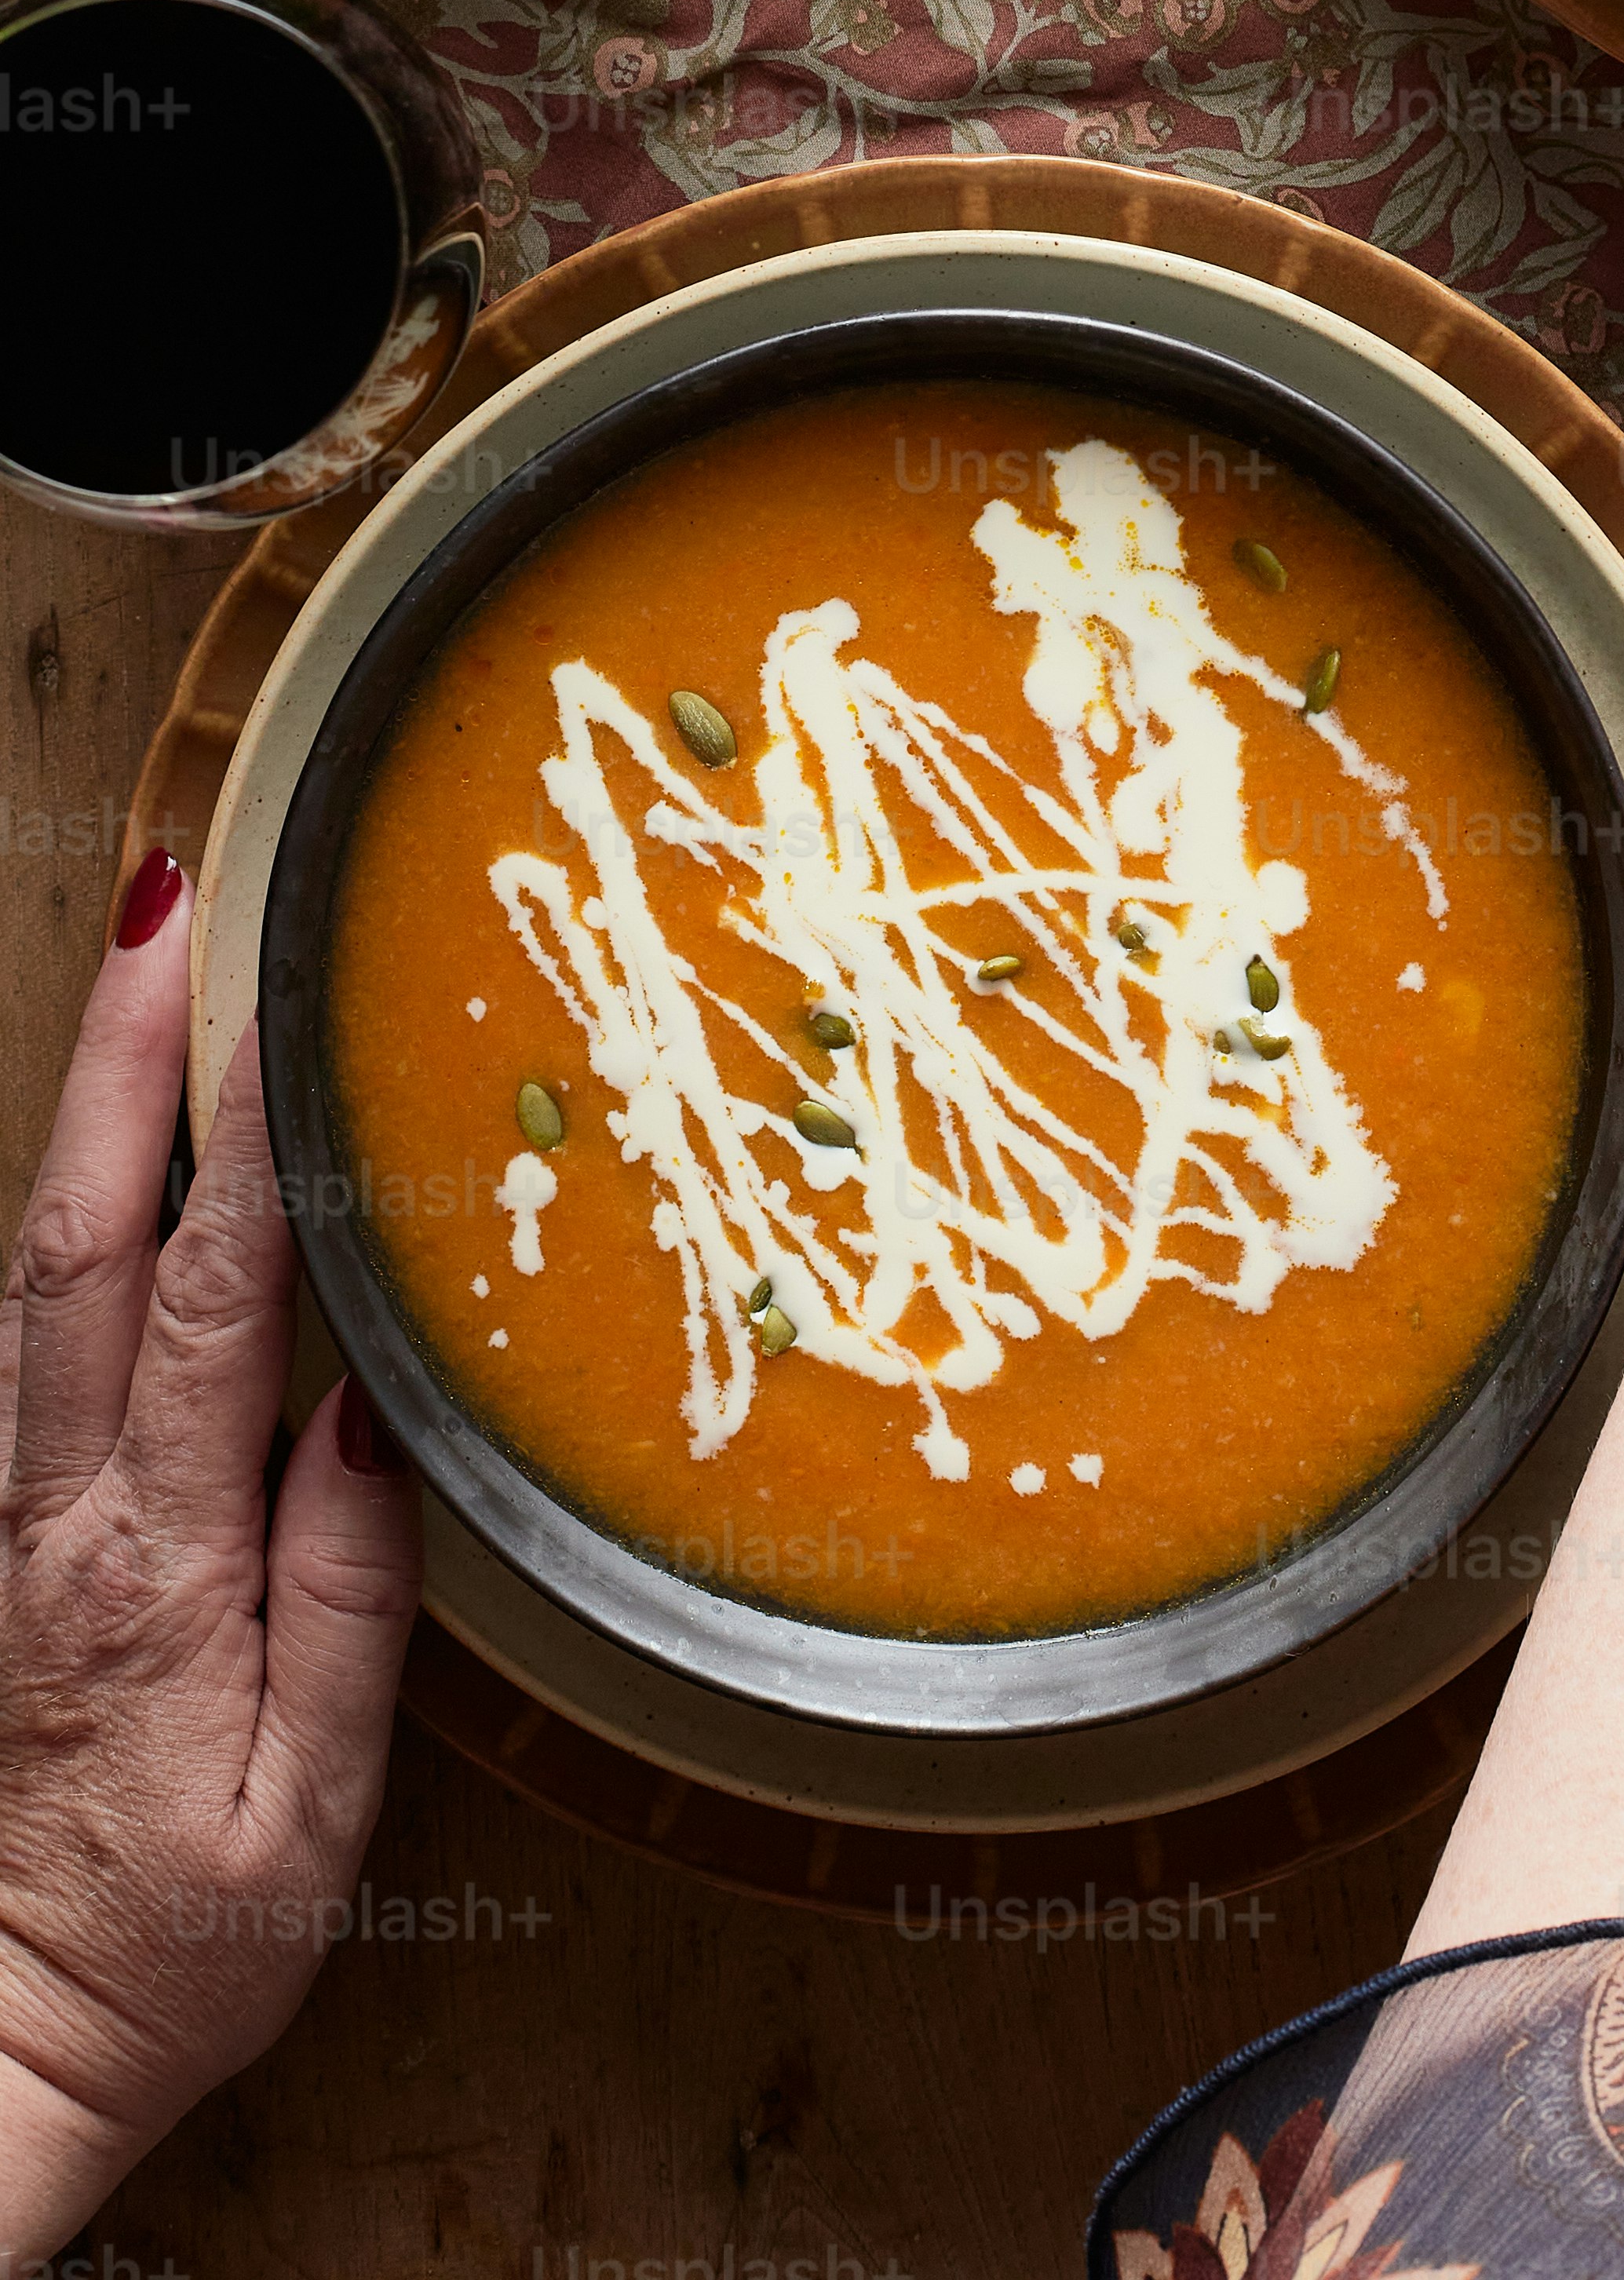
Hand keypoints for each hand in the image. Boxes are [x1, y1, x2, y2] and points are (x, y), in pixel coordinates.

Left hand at [0, 859, 420, 2270]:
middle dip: (128, 1056)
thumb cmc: (175, 1943)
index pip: (211, 1304)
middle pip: (84, 1243)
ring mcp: (4, 1517)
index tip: (273, 994)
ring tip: (137, 969)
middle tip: (169, 894)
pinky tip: (92, 1146)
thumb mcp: (310, 1814)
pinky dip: (58, 1216)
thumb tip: (372, 1414)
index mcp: (158, 1569)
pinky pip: (14, 1345)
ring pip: (31, 1275)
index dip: (240, 1141)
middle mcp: (60, 1515)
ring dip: (84, 1112)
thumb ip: (346, 1605)